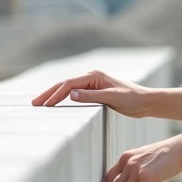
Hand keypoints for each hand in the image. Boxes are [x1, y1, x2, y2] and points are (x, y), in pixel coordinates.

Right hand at [32, 70, 152, 117]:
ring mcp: (93, 84)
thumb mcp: (112, 98)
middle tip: (34, 103)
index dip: (56, 94)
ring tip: (41, 104)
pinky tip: (56, 104)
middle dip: (49, 93)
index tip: (45, 105)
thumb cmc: (132, 99)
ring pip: (69, 89)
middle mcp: (92, 77)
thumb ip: (91, 96)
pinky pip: (76, 94)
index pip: (70, 84)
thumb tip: (71, 94)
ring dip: (55, 96)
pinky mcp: (95, 91)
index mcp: (95, 76)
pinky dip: (64, 98)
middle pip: (65, 84)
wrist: (146, 101)